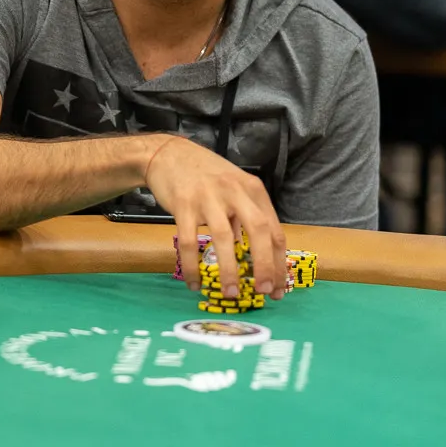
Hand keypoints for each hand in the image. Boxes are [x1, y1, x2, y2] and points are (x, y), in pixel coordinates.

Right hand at [144, 136, 286, 301]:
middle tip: (263, 291)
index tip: (278, 287)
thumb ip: (247, 215)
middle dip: (264, 265)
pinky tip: (194, 283)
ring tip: (230, 292)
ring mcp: (208, 197)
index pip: (274, 229)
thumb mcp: (235, 186)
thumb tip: (259, 255)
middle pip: (258, 231)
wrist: (167, 153)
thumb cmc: (205, 174)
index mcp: (252, 189)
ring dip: (229, 270)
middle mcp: (234, 191)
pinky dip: (193, 266)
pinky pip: (189, 242)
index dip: (278, 261)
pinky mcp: (183, 205)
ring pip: (224, 239)